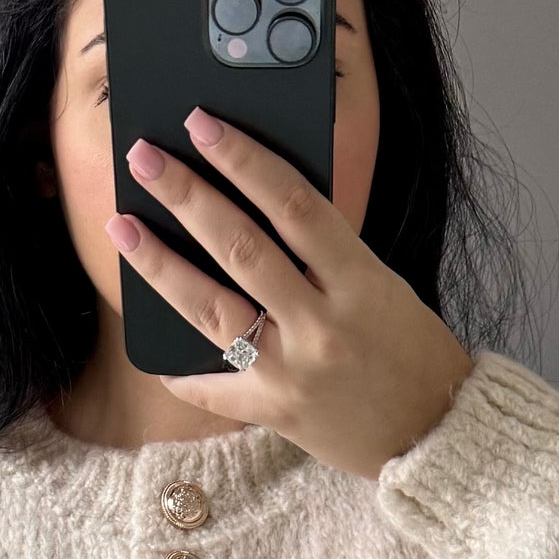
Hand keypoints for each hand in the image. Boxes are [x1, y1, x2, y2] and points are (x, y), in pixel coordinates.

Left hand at [107, 108, 474, 479]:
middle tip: (144, 156)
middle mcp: (323, 324)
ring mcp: (294, 371)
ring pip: (213, 308)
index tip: (202, 124)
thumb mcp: (382, 286)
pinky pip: (215, 389)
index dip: (244, 159)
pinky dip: (182, 370)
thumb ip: (327, 252)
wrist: (436, 434)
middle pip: (241, 247)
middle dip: (187, 195)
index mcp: (361, 281)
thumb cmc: (411, 350)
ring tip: (123, 226)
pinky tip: (152, 347)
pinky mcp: (275, 412)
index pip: (294, 204)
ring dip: (160, 263)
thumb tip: (259, 202)